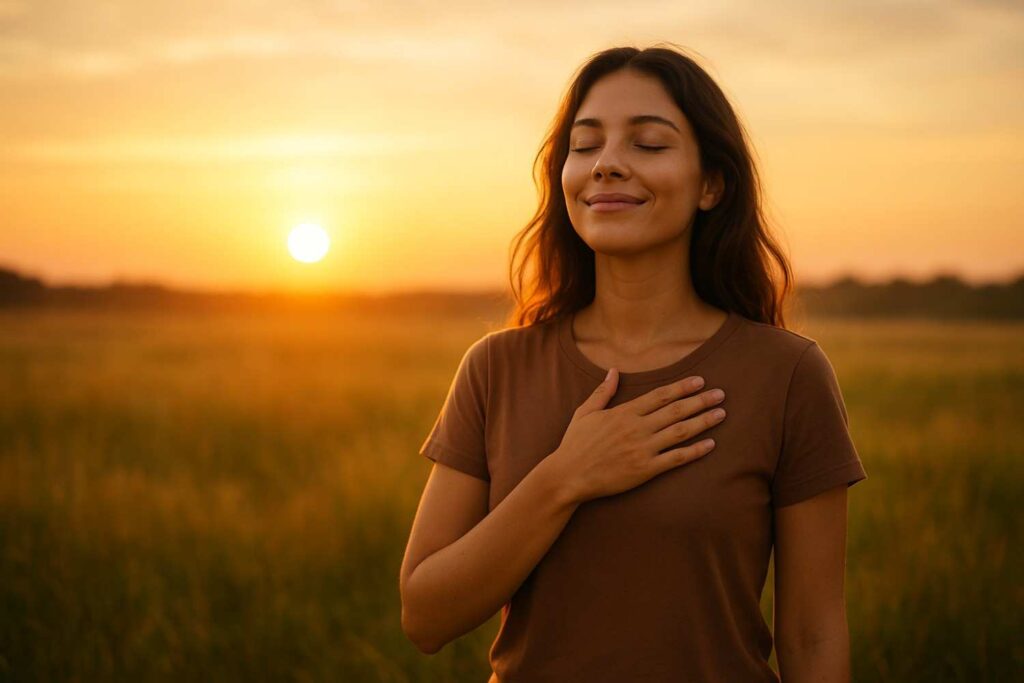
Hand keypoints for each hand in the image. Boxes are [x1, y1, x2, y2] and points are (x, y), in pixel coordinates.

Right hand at [550, 369, 726, 503]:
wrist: (568, 475)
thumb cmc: (575, 444)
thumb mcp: (585, 413)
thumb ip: (602, 392)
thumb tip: (613, 371)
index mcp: (624, 413)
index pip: (660, 396)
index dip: (682, 387)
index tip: (700, 381)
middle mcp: (637, 428)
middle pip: (676, 410)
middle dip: (700, 400)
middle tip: (721, 394)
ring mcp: (642, 449)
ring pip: (680, 432)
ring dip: (703, 421)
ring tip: (721, 414)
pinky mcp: (645, 470)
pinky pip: (676, 458)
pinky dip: (695, 451)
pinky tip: (710, 444)